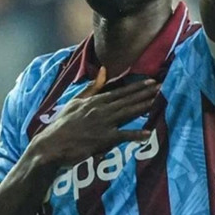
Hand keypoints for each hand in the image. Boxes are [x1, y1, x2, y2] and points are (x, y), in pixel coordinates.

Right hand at [33, 67, 157, 166]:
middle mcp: (101, 110)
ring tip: (158, 100)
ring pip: (128, 113)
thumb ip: (91, 88)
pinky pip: (122, 136)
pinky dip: (135, 134)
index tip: (151, 81)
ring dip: (144, 106)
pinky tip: (147, 133)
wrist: (52, 144)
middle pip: (127, 100)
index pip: (120, 92)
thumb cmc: (63, 124)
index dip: (137, 87)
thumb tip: (102, 71)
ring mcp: (103, 123)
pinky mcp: (103, 139)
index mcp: (95, 101)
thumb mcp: (75, 102)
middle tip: (162, 87)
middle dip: (145, 93)